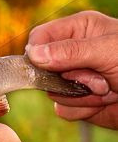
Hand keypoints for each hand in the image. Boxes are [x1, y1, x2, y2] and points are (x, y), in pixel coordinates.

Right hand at [26, 11, 117, 128]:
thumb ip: (70, 51)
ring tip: (107, 89)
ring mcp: (73, 80)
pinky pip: (63, 110)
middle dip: (69, 79)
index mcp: (78, 31)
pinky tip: (103, 102)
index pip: (39, 38)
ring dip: (80, 96)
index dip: (38, 53)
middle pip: (42, 70)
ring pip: (52, 93)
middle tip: (97, 78)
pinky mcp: (78, 102)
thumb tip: (32, 54)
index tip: (47, 66)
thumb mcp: (108, 51)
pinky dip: (83, 110)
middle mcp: (72, 55)